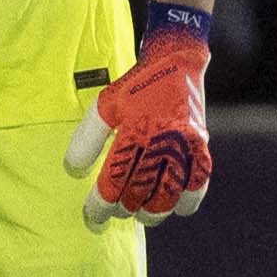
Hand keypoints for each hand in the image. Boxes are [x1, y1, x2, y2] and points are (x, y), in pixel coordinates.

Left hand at [64, 2, 213, 231]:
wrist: (175, 60)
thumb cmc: (135, 85)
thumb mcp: (104, 105)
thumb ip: (87, 137)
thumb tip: (74, 170)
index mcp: (134, 132)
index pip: (114, 180)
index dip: (101, 203)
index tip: (92, 215)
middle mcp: (160, 141)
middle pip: (140, 191)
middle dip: (124, 209)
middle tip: (113, 214)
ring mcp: (184, 146)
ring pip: (169, 194)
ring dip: (153, 211)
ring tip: (141, 215)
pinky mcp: (202, 145)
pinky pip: (199, 182)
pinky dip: (188, 201)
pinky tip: (177, 209)